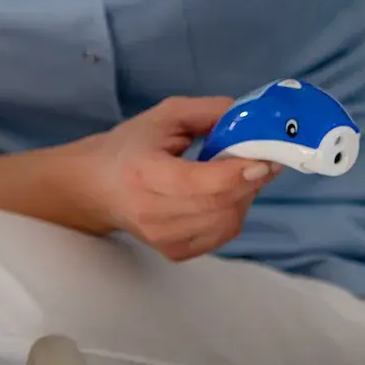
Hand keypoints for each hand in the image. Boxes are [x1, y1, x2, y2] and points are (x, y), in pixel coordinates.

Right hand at [56, 96, 277, 259]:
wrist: (98, 187)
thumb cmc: (134, 145)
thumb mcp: (167, 115)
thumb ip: (209, 112)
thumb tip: (252, 122)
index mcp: (142, 172)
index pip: (196, 183)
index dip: (236, 173)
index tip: (265, 159)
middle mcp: (150, 212)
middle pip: (217, 205)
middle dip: (250, 182)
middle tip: (264, 160)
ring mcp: (162, 239)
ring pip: (226, 223)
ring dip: (244, 197)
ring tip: (239, 175)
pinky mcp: (174, 252)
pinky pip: (221, 235)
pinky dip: (234, 213)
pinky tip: (226, 196)